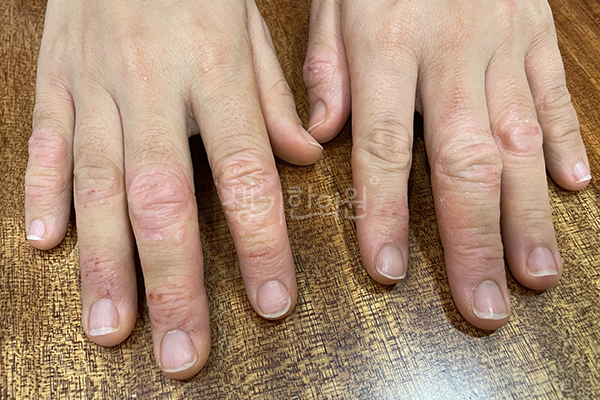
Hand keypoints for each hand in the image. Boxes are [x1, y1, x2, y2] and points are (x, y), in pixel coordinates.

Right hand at [25, 0, 321, 378]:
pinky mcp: (54, 79)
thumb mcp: (250, 22)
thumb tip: (305, 155)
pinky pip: (45, 142)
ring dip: (104, 264)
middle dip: (172, 283)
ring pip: (97, 186)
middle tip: (181, 352)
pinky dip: (42, 193)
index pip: (245, 175)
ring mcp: (94, 85)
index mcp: (215, 72)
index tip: (271, 302)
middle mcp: (152, 88)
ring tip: (112, 328)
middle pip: (163, 200)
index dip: (260, 244)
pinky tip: (44, 244)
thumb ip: (274, 96)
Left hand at [304, 0, 590, 329]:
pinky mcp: (537, 32)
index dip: (385, 213)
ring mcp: (504, 45)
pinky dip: (570, 142)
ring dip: (529, 214)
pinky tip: (576, 189)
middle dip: (474, 240)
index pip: (384, 148)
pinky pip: (554, 94)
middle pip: (465, 162)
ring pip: (520, 142)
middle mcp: (452, 54)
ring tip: (535, 274)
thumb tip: (317, 135)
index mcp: (387, 45)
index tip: (387, 271)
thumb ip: (324, 67)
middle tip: (485, 305)